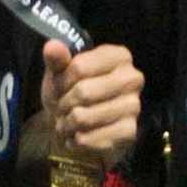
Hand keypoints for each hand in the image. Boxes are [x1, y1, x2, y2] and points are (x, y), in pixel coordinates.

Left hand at [45, 39, 144, 168]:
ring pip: (83, 117)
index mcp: (119, 56)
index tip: (60, 86)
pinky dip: (76, 140)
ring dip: (67, 124)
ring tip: (67, 122)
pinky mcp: (129, 132)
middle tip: (62, 107)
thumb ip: (56, 58)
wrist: (78, 125)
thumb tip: (52, 46)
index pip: (79, 67)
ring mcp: (134, 106)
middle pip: (83, 92)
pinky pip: (89, 138)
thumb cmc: (70, 91)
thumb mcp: (60, 72)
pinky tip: (78, 135)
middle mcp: (133, 78)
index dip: (62, 81)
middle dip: (64, 103)